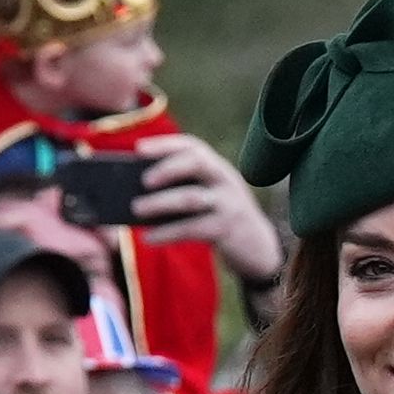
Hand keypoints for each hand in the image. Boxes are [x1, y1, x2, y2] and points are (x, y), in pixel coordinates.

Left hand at [129, 132, 287, 283]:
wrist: (259, 249)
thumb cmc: (220, 218)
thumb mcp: (209, 197)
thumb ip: (183, 188)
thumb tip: (135, 192)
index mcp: (218, 168)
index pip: (193, 147)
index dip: (165, 145)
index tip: (138, 148)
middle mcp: (226, 181)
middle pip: (197, 163)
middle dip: (167, 168)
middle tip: (142, 181)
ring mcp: (229, 205)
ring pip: (191, 198)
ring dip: (159, 203)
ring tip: (135, 209)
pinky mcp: (227, 230)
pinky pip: (192, 229)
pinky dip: (167, 233)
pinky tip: (149, 238)